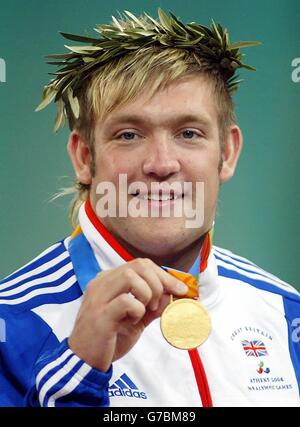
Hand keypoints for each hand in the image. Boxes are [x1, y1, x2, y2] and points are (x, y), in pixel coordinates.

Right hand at [68, 258, 187, 371]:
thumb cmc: (110, 337)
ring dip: (147, 293)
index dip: (163, 275)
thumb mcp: (136, 319)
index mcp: (109, 280)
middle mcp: (102, 283)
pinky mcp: (100, 314)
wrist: (85, 361)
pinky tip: (132, 321)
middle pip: (138, 266)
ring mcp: (99, 297)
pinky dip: (137, 310)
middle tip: (159, 304)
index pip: (140, 264)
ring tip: (146, 311)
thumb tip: (174, 294)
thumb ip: (153, 305)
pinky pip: (126, 301)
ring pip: (130, 277)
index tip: (180, 289)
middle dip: (159, 282)